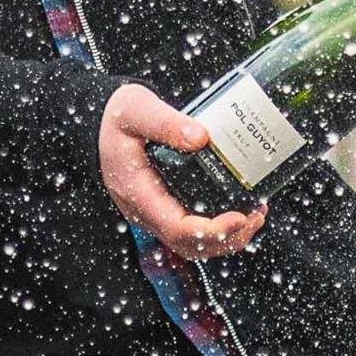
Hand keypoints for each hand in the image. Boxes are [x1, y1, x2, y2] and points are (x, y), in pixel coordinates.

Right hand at [98, 83, 266, 259]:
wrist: (99, 122)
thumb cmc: (114, 117)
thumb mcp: (136, 110)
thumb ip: (165, 123)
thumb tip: (201, 137)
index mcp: (138, 193)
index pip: (177, 229)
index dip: (213, 230)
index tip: (240, 216)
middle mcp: (146, 211)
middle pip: (190, 245)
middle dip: (228, 238)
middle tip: (256, 214)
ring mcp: (155, 212)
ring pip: (194, 244)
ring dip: (228, 238)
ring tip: (255, 215)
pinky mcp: (165, 206)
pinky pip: (193, 230)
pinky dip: (219, 228)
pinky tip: (239, 209)